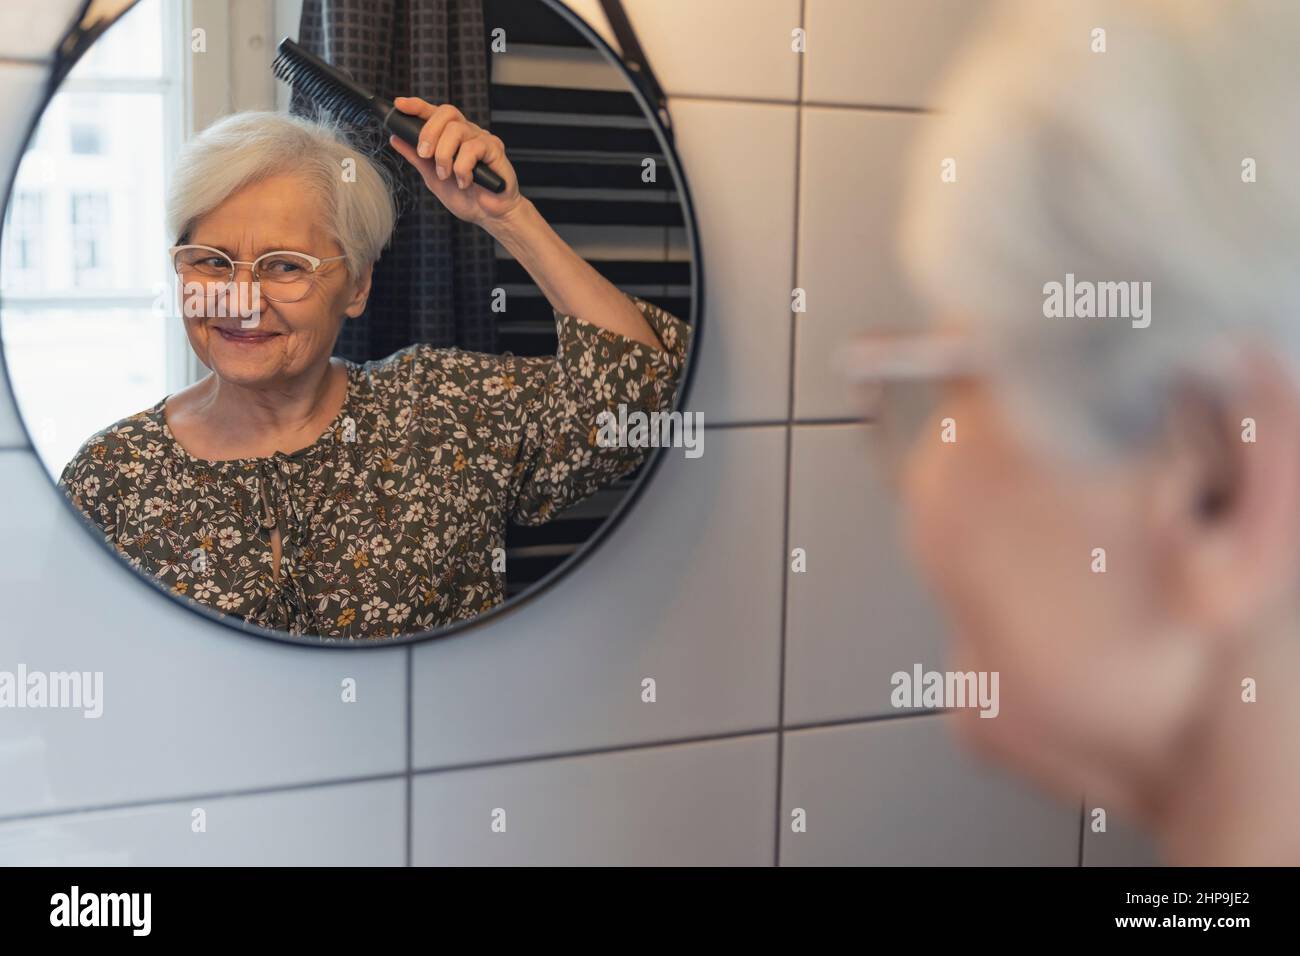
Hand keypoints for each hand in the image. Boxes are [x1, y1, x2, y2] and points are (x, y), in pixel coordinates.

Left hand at [389, 96, 522, 226]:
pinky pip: (473, 148)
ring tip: (446, 175)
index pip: (434, 113)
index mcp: (451, 136)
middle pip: (446, 113)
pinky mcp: (494, 148)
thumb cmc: (465, 196)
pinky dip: (463, 168)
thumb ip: (417, 158)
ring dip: (444, 155)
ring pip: (456, 130)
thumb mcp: (433, 177)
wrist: (488, 215)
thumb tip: (395, 139)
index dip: (417, 106)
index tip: (399, 105)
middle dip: (429, 132)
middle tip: (424, 154)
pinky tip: (465, 182)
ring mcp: (481, 139)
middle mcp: (467, 132)